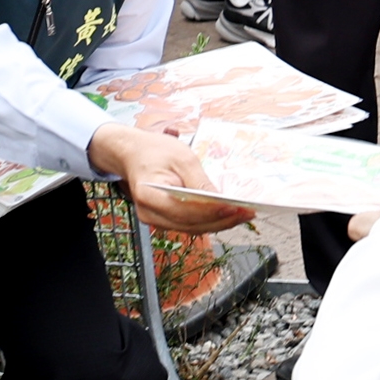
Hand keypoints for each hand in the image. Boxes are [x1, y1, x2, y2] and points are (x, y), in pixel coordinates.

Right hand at [92, 122, 255, 236]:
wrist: (132, 153)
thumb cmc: (154, 151)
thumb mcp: (181, 157)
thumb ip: (199, 181)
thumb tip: (220, 200)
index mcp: (149, 194)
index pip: (184, 210)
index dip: (211, 211)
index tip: (234, 207)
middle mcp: (149, 213)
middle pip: (191, 224)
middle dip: (222, 220)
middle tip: (247, 213)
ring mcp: (155, 220)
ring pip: (192, 228)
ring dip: (219, 224)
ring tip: (243, 215)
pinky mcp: (164, 220)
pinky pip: (189, 225)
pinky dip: (209, 221)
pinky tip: (227, 215)